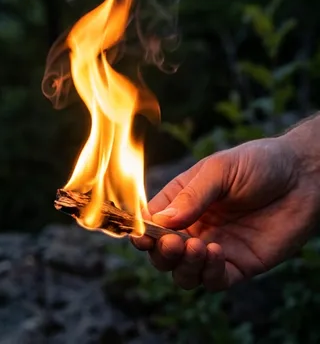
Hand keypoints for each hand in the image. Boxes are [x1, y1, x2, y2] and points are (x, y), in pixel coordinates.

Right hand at [132, 134, 319, 290]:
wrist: (303, 177)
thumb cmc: (259, 163)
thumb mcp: (219, 170)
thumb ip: (192, 196)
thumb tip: (160, 221)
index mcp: (181, 200)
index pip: (151, 221)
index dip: (142, 231)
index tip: (140, 236)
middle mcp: (194, 227)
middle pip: (163, 253)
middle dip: (161, 253)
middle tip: (172, 243)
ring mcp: (216, 248)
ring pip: (185, 273)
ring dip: (183, 266)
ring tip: (196, 247)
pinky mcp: (241, 265)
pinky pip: (216, 280)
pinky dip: (209, 273)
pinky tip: (215, 252)